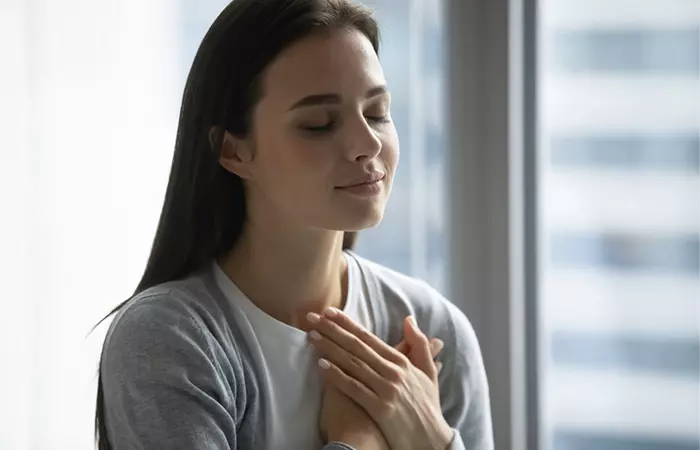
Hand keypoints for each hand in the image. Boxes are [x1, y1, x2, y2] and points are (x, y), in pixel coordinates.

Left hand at [307, 309, 454, 449]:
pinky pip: (354, 389)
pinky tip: (321, 365)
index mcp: (402, 362)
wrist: (431, 441)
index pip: (368, 338)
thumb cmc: (427, 407)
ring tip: (312, 336)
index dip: (347, 323)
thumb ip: (419, 344)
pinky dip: (337, 376)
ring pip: (353, 364)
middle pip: (357, 347)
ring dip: (330, 348)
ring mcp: (386, 390)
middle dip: (333, 330)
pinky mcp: (380, 409)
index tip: (329, 312)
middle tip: (312, 318)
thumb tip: (409, 318)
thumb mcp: (429, 373)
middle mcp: (393, 372)